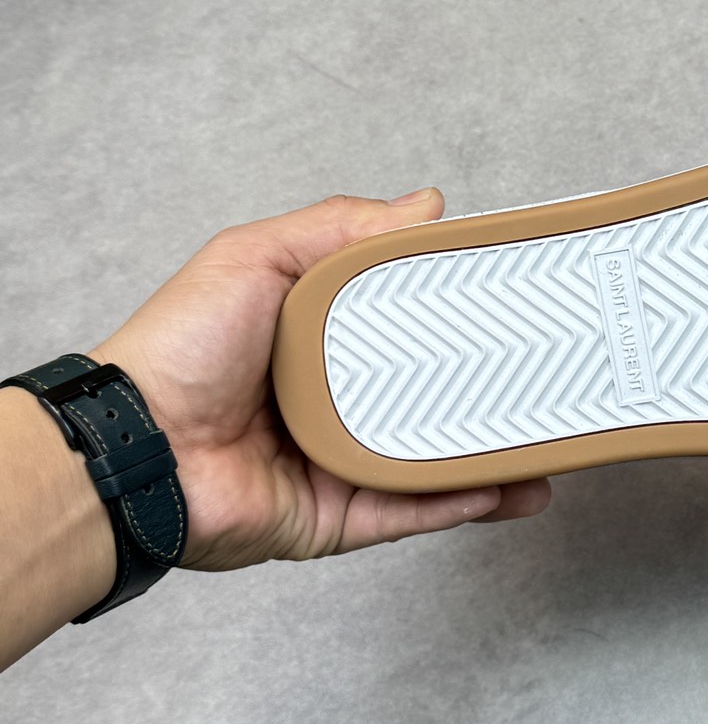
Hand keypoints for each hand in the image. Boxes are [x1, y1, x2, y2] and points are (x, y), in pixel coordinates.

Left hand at [92, 190, 550, 571]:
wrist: (139, 448)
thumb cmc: (180, 348)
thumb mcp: (257, 256)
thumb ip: (340, 227)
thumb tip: (426, 204)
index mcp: (314, 340)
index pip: (402, 321)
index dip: (455, 311)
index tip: (513, 298)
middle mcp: (331, 403)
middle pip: (427, 394)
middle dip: (489, 389)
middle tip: (549, 372)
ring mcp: (338, 463)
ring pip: (433, 457)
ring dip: (494, 452)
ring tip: (552, 440)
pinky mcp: (337, 518)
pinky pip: (412, 510)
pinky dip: (464, 501)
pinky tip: (515, 485)